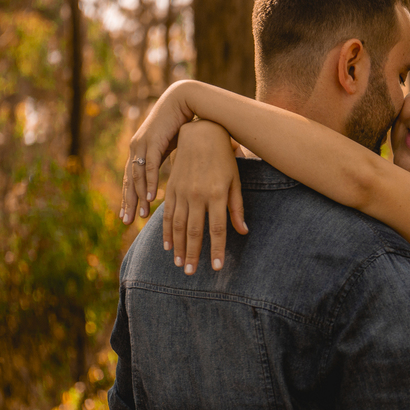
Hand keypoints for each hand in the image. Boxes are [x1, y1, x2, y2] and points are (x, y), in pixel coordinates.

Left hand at [121, 80, 200, 223]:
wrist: (184, 100)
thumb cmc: (184, 122)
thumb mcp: (175, 146)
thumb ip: (174, 160)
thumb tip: (183, 173)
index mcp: (142, 150)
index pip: (133, 178)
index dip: (131, 196)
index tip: (131, 214)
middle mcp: (137, 148)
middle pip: (130, 180)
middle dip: (129, 201)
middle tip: (127, 221)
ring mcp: (142, 144)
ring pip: (137, 176)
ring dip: (139, 197)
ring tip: (142, 214)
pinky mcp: (152, 141)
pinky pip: (149, 166)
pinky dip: (149, 182)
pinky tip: (151, 197)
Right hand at [161, 120, 247, 273]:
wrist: (200, 136)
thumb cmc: (224, 161)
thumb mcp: (235, 182)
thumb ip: (237, 208)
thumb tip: (243, 232)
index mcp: (216, 194)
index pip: (217, 229)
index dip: (216, 250)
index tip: (216, 268)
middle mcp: (197, 195)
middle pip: (195, 231)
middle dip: (193, 254)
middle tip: (191, 274)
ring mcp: (182, 192)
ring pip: (178, 225)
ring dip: (179, 247)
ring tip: (180, 265)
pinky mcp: (171, 188)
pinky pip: (167, 214)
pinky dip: (166, 231)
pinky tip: (168, 246)